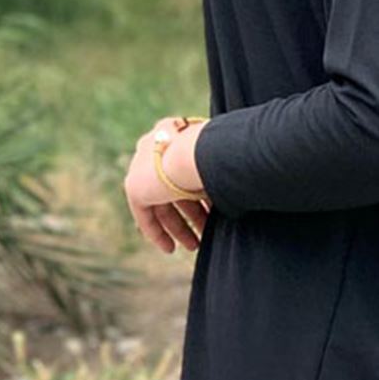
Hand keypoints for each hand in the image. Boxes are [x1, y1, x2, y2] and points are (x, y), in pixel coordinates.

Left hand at [123, 115, 209, 255]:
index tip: (209, 210)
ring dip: (177, 226)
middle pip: (171, 187)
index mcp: (173, 130)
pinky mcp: (134, 186)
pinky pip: (143, 214)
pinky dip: (156, 231)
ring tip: (193, 246)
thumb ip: (221, 174)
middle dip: (190, 214)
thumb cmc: (220, 153)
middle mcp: (154, 146)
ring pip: (159, 202)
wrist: (198, 154)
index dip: (196, 192)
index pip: (181, 165)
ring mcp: (141, 165)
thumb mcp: (223, 162)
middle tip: (204, 233)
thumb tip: (244, 191)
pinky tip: (169, 248)